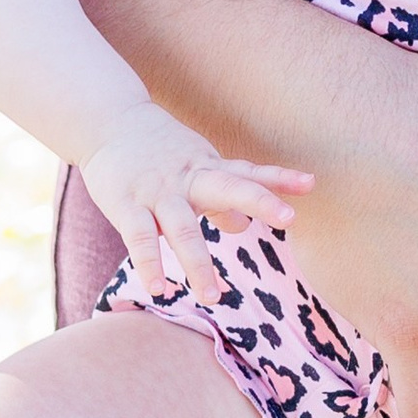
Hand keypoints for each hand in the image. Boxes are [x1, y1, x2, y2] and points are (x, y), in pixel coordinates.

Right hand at [82, 104, 307, 309]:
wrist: (106, 121)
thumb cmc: (157, 150)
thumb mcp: (194, 168)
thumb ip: (220, 198)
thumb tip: (242, 226)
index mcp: (208, 168)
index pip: (249, 173)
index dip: (280, 179)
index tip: (310, 184)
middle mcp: (189, 178)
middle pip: (229, 187)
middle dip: (260, 201)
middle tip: (289, 218)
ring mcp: (157, 192)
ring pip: (183, 228)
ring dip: (199, 264)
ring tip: (214, 296)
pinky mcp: (126, 205)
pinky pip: (140, 239)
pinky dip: (150, 264)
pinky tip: (160, 288)